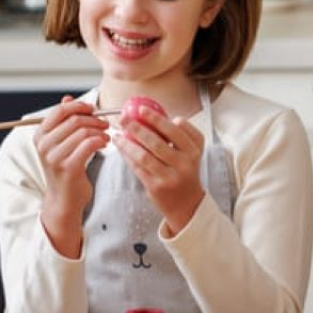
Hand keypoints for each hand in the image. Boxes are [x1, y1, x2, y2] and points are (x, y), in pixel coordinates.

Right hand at [35, 97, 109, 256]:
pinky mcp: (68, 167)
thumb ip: (63, 121)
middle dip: (94, 120)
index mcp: (39, 136)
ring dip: (99, 131)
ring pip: (83, 132)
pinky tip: (104, 144)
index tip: (93, 109)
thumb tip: (67, 98)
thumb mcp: (60, 143)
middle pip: (74, 120)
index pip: (59, 111)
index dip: (79, 106)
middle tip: (105, 124)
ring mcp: (54, 157)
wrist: (64, 200)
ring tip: (106, 136)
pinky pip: (89, 144)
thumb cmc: (65, 169)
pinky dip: (100, 141)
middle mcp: (43, 145)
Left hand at [113, 107, 205, 234]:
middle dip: (138, 127)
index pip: (177, 130)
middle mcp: (184, 164)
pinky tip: (121, 147)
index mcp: (194, 151)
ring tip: (118, 134)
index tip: (142, 110)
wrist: (187, 203)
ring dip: (128, 143)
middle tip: (125, 117)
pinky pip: (138, 168)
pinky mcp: (156, 186)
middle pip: (158, 142)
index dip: (158, 119)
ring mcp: (170, 176)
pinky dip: (128, 156)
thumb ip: (179, 136)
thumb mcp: (191, 153)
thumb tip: (155, 116)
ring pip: (144, 156)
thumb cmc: (185, 172)